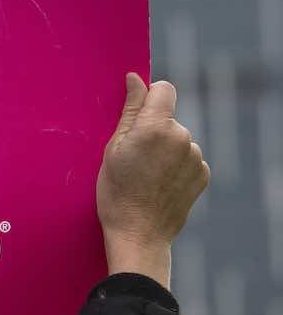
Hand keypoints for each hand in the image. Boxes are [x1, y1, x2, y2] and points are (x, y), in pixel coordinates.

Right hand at [96, 73, 210, 288]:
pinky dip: (176, 167)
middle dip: (154, 130)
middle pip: (169, 118)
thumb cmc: (116, 194)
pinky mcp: (202, 173)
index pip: (164, 89)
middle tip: (134, 158)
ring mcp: (195, 156)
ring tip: (146, 176)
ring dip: (165, 150)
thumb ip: (129, 111)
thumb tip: (136, 80)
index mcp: (155, 128)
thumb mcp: (112, 150)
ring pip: (178, 140)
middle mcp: (181, 137)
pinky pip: (188, 159)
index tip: (138, 114)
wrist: (138, 234)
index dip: (149, 97)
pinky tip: (160, 185)